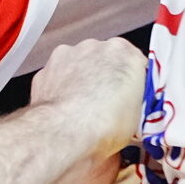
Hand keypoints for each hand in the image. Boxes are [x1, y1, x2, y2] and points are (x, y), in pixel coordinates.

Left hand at [28, 37, 146, 183]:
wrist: (63, 134)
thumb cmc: (102, 126)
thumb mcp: (138, 118)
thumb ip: (135, 100)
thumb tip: (130, 107)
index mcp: (126, 55)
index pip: (135, 64)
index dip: (133, 84)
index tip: (130, 98)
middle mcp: (96, 48)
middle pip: (106, 61)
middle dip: (106, 79)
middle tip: (108, 106)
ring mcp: (69, 56)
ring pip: (79, 66)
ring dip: (82, 82)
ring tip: (85, 110)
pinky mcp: (46, 69)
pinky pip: (58, 77)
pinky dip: (61, 90)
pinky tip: (66, 110)